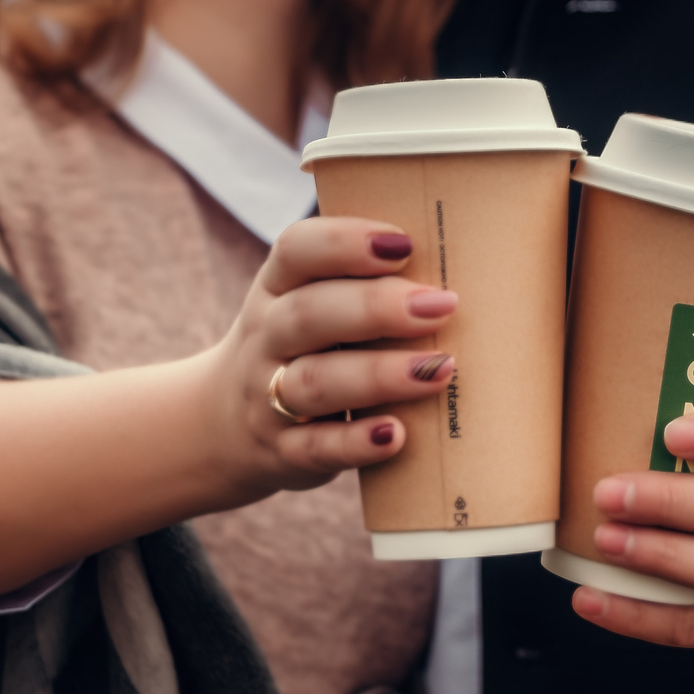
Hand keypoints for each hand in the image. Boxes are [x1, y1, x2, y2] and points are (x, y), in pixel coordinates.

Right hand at [201, 216, 457, 506]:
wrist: (227, 426)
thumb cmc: (304, 349)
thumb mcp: (311, 306)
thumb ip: (365, 284)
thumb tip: (466, 261)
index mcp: (277, 287)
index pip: (296, 250)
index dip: (345, 242)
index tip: (403, 243)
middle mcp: (267, 337)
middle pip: (309, 314)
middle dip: (376, 307)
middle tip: (441, 306)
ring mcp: (269, 396)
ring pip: (315, 382)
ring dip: (380, 375)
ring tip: (438, 370)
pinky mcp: (284, 451)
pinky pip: (316, 447)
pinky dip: (356, 443)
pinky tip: (396, 435)